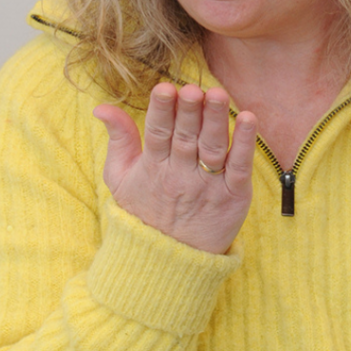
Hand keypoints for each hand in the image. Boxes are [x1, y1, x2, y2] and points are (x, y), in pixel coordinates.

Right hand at [94, 84, 256, 254]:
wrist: (169, 262)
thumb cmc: (145, 212)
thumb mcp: (121, 178)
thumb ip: (118, 139)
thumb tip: (102, 108)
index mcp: (153, 167)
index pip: (157, 134)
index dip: (161, 111)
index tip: (165, 88)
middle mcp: (181, 175)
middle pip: (185, 138)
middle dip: (189, 112)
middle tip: (193, 89)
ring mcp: (209, 185)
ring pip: (212, 148)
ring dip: (216, 120)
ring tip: (218, 94)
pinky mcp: (234, 195)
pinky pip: (240, 166)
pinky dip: (245, 143)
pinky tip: (248, 118)